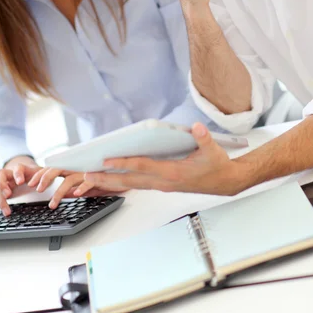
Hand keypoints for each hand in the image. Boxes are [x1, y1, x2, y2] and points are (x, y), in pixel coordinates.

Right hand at [0, 159, 41, 215]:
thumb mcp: (42, 173)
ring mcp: (4, 182)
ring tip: (7, 211)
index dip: (18, 174)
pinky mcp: (0, 190)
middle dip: (3, 185)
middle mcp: (9, 174)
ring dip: (0, 199)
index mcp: (21, 168)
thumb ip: (46, 176)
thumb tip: (52, 184)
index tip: (20, 182)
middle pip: (1, 176)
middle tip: (9, 194)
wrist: (30, 173)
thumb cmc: (37, 174)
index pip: (17, 168)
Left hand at [28, 167, 127, 208]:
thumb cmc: (105, 179)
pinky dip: (82, 188)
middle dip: (45, 179)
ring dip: (58, 192)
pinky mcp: (99, 176)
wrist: (124, 173)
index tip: (31, 184)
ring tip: (52, 204)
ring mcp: (87, 172)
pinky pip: (88, 182)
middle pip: (57, 169)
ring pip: (69, 180)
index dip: (41, 175)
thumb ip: (75, 188)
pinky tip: (76, 195)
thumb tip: (64, 195)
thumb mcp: (86, 185)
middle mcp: (78, 168)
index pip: (53, 168)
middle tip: (36, 190)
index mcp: (73, 168)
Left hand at [84, 123, 238, 195]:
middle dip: (108, 178)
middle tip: (87, 174)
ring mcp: (162, 185)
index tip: (107, 160)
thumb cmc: (216, 165)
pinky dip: (123, 181)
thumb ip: (203, 138)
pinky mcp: (162, 185)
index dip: (124, 163)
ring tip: (92, 177)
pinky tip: (112, 177)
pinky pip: (138, 184)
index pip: (143, 167)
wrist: (225, 182)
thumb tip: (196, 128)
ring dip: (111, 181)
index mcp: (173, 173)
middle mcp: (164, 182)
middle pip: (131, 181)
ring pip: (132, 184)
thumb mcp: (213, 150)